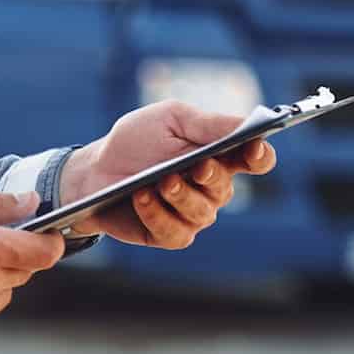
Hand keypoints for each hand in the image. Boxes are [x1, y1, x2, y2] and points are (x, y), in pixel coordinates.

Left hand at [58, 101, 278, 247]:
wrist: (94, 171)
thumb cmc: (135, 141)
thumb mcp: (170, 119)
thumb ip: (208, 124)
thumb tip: (247, 124)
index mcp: (218, 155)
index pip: (255, 160)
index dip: (260, 156)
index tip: (254, 147)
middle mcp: (210, 188)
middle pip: (226, 188)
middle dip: (212, 177)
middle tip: (197, 166)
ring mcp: (192, 214)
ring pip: (202, 213)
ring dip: (181, 196)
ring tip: (161, 181)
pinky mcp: (169, 234)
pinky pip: (176, 232)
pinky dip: (157, 214)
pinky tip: (141, 197)